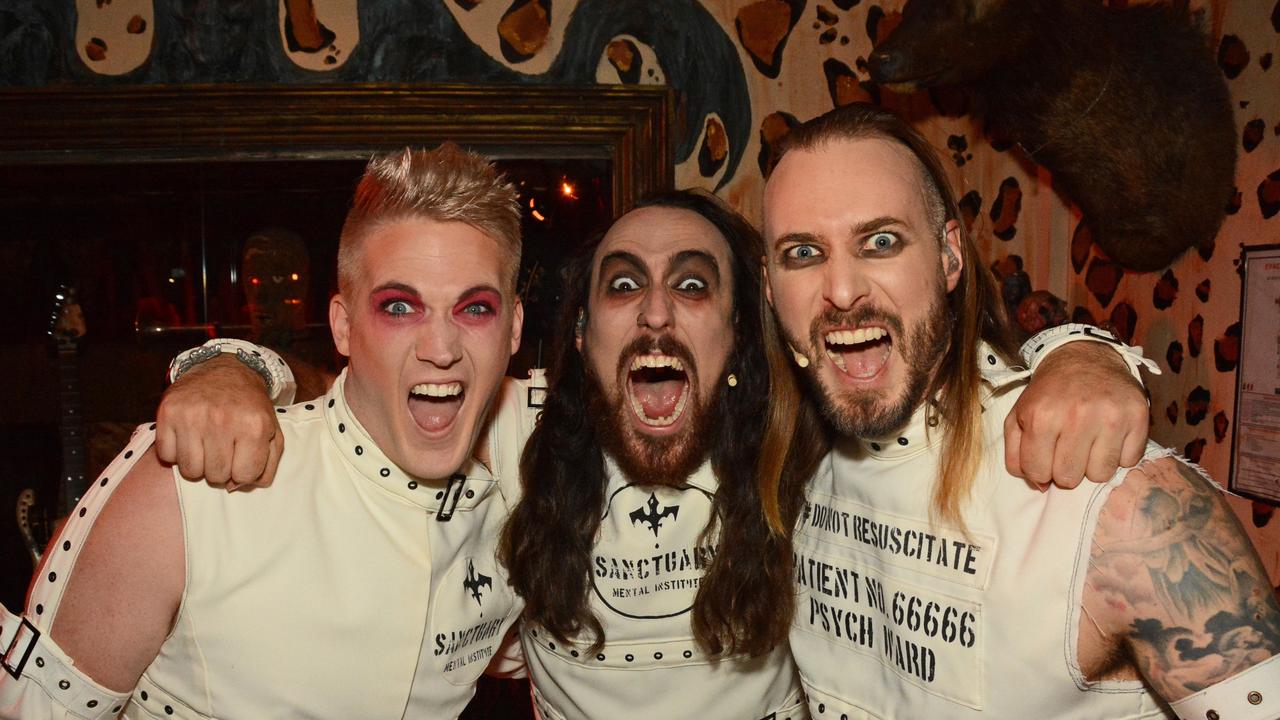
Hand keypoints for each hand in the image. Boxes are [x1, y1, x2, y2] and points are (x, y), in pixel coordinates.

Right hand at [155, 355, 281, 488]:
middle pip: (216, 477)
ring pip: (190, 471)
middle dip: (221, 468)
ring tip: (205, 444)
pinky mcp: (168, 412)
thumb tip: (240, 487)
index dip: (244, 471)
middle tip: (223, 448)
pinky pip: (167, 456)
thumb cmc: (250, 407)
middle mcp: (223, 420)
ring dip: (198, 464)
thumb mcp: (272, 431)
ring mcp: (192, 416)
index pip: (245, 476)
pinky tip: (187, 436)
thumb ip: (266, 465)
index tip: (241, 456)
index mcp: (254, 426)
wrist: (226, 370)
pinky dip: (175, 452)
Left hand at [1004, 341, 1148, 488]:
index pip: (1038, 473)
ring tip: (1089, 442)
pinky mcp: (1138, 416)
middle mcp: (1077, 416)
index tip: (1046, 455)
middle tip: (1068, 449)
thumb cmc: (1048, 393)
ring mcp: (1110, 417)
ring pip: (1100, 475)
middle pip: (1070, 479)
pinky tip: (1109, 436)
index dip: (1040, 470)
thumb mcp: (1018, 416)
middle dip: (1065, 469)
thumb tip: (1038, 485)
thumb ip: (1016, 455)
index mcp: (1041, 417)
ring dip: (1093, 465)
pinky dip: (1119, 454)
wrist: (1083, 358)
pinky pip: (1128, 461)